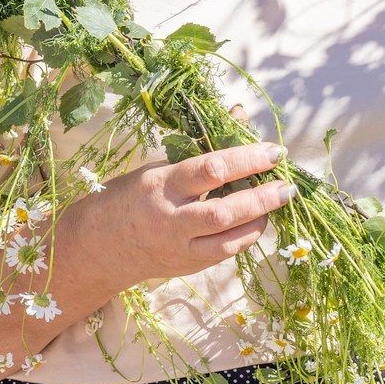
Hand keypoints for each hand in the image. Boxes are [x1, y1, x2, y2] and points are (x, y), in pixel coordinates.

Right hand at [59, 142, 294, 288]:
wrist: (97, 247)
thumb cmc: (130, 196)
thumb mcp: (160, 165)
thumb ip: (203, 147)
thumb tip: (240, 116)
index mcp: (161, 185)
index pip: (211, 169)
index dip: (248, 159)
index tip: (274, 151)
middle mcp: (170, 219)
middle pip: (224, 211)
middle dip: (262, 197)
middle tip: (287, 185)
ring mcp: (179, 248)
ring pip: (230, 240)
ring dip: (260, 220)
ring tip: (277, 201)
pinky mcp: (188, 267)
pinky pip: (226, 254)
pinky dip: (247, 236)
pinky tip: (258, 220)